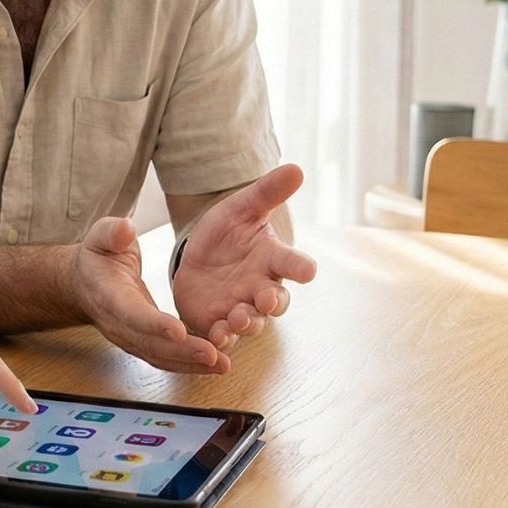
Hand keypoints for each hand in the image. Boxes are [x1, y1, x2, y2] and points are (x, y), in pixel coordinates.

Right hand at [72, 216, 229, 374]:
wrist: (82, 285)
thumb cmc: (96, 259)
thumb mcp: (100, 237)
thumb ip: (112, 232)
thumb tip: (126, 229)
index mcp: (109, 295)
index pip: (131, 313)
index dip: (153, 323)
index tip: (178, 330)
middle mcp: (118, 324)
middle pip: (150, 343)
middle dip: (182, 351)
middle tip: (213, 355)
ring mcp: (129, 338)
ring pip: (160, 356)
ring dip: (191, 363)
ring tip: (222, 364)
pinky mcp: (142, 344)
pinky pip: (165, 359)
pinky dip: (189, 365)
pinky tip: (214, 365)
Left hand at [173, 164, 317, 350]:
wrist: (199, 256)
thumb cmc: (228, 232)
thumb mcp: (241, 208)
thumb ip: (267, 192)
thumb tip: (296, 168)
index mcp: (271, 259)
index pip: (293, 263)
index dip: (301, 267)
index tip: (308, 270)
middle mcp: (261, 287)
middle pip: (277, 301)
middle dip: (273, 302)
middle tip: (267, 299)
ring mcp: (241, 307)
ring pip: (252, 322)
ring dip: (248, 323)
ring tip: (238, 318)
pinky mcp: (217, 322)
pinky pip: (224, 335)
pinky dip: (222, 339)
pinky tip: (216, 337)